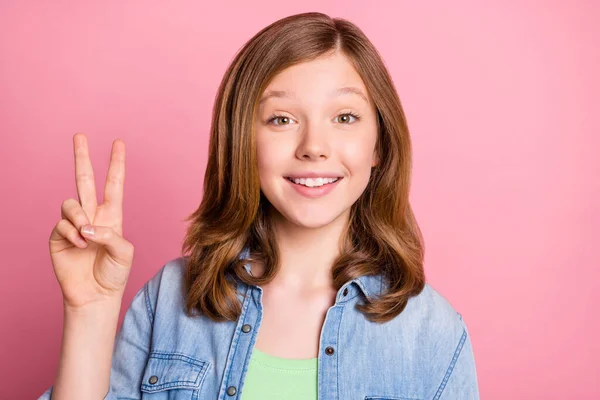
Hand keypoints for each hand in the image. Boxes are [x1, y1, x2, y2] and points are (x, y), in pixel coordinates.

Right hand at [49, 133, 133, 308]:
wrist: (95, 296)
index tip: (119, 143)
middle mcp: (92, 216)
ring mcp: (74, 225)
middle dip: (82, 157)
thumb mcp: (124, 253)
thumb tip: (88, 226)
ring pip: (70, 203)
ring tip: (87, 236)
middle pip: (85, 180)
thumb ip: (111, 235)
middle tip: (80, 135)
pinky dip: (72, 232)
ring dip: (79, 217)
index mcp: (112, 216)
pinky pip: (62, 223)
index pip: (114, 184)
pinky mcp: (58, 236)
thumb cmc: (114, 275)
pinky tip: (79, 244)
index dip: (116, 164)